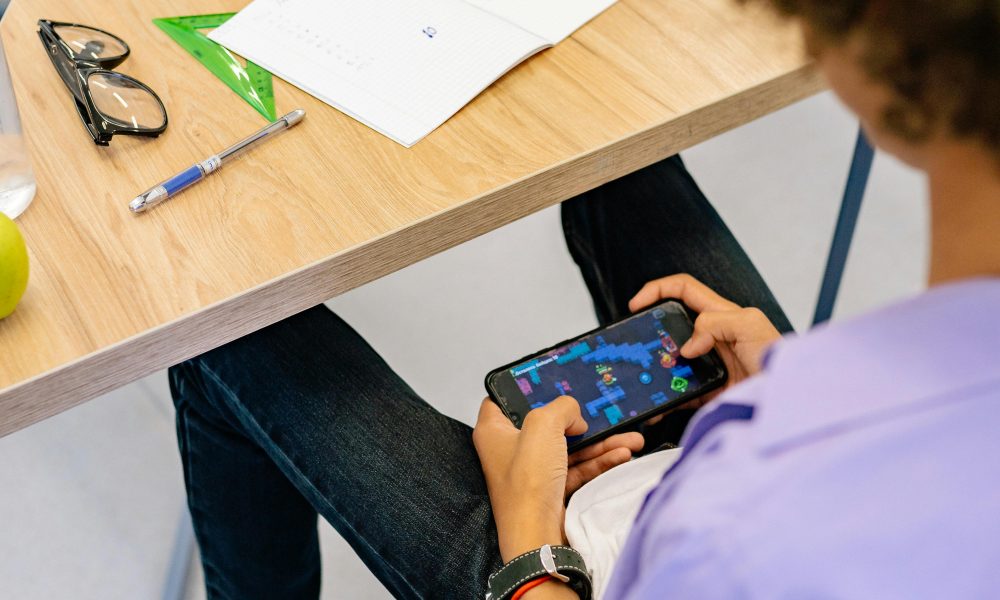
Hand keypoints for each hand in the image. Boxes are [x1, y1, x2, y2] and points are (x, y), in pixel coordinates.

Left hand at [473, 397, 642, 562]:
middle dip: (579, 420)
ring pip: (568, 448)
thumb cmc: (527, 484)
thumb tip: (574, 415)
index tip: (548, 382)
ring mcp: (531, 471)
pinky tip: (621, 455)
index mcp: (494, 431)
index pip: (502, 399)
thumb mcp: (543, 425)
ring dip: (600, 442)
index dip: (524, 390)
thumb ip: (561, 408)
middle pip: (546, 424)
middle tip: (601, 412)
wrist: (538, 536)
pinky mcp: (550, 489)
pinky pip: (578, 469)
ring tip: (629, 438)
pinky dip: (599, 462)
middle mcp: (510, 450)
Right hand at [630, 274, 781, 392]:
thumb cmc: (779, 360)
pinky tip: (660, 404)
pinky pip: (679, 391)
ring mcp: (708, 363)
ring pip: (671, 359)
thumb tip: (689, 345)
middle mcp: (711, 336)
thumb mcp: (750, 326)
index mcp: (721, 314)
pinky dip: (667, 398)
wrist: (788, 400)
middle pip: (671, 325)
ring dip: (656, 366)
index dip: (657, 290)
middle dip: (651, 332)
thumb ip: (716, 322)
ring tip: (644, 375)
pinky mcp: (708, 389)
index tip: (637, 305)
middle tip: (639, 344)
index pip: (683, 289)